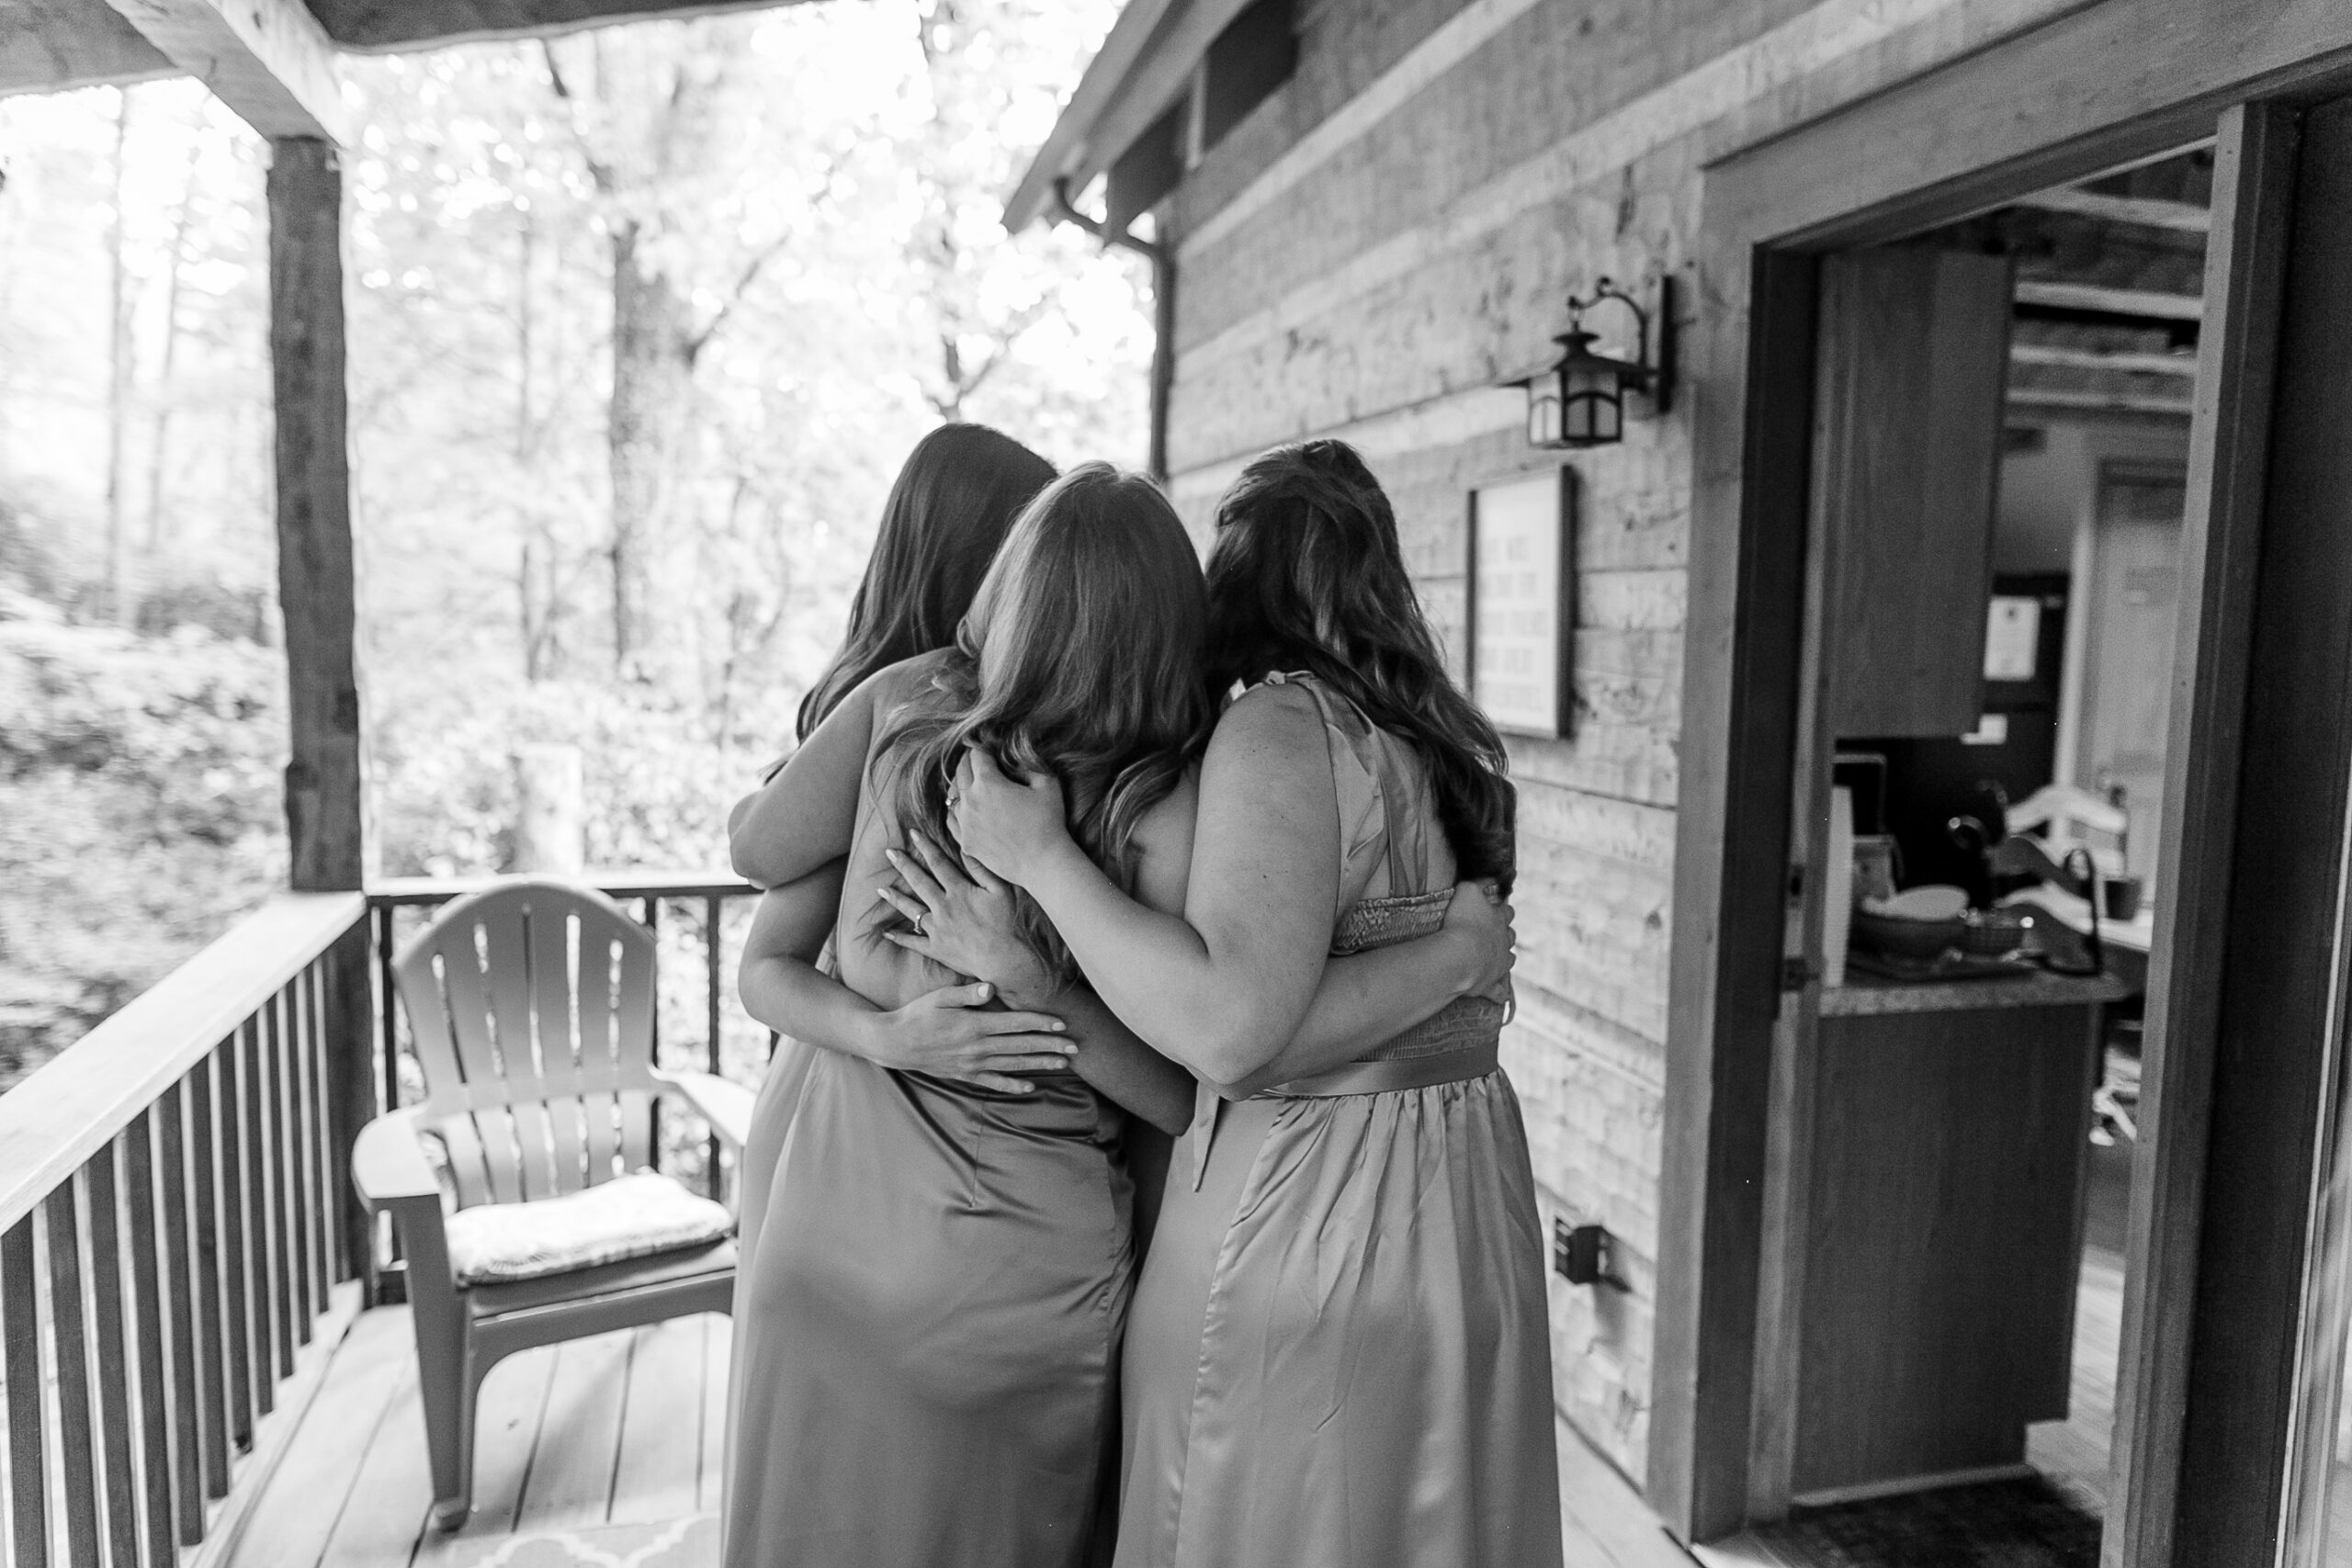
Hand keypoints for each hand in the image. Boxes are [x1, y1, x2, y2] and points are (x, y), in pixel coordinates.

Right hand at [868, 981, 1073, 1092]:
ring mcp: (972, 1064)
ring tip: (1062, 1064)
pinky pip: (994, 1082)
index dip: (1040, 1024)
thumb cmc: (917, 1014)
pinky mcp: (965, 1075)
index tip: (1062, 1024)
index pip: (1015, 1024)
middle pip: (1021, 1047)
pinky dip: (1013, 1085)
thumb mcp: (939, 997)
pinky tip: (1031, 1087)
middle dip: (1050, 1047)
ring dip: (1040, 1064)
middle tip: (1075, 1048)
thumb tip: (990, 988)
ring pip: (1013, 1065)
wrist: (894, 1043)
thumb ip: (967, 993)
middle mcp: (977, 1047)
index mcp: (974, 1025)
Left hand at [876, 831, 1058, 1005]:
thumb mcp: (1001, 891)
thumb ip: (982, 870)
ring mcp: (937, 929)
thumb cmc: (1007, 924)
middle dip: (904, 865)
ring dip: (895, 898)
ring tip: (881, 889)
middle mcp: (943, 907)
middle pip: (919, 882)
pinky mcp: (936, 949)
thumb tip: (967, 849)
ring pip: (911, 910)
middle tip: (889, 853)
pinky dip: (900, 938)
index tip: (913, 833)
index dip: (926, 847)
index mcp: (959, 891)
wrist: (1004, 960)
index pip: (939, 863)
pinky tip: (887, 933)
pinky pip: (913, 942)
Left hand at [946, 748, 1071, 887]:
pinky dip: (956, 811)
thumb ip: (1028, 767)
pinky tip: (963, 809)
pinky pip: (952, 821)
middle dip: (968, 762)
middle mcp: (970, 801)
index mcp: (988, 782)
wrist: (1043, 863)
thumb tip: (1014, 763)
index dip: (983, 748)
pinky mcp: (966, 842)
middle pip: (960, 772)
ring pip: (951, 797)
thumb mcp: (1047, 784)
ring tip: (968, 783)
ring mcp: (965, 824)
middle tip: (975, 760)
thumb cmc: (1049, 822)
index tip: (987, 748)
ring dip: (959, 786)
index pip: (977, 755)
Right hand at [1441, 879, 1515, 1005]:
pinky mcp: (1491, 984)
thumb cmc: (1462, 921)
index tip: (1496, 909)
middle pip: (1510, 936)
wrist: (1460, 956)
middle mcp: (1504, 942)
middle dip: (1505, 934)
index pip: (1507, 911)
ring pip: (1509, 960)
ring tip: (1495, 959)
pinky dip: (1499, 993)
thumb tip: (1478, 882)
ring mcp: (1499, 964)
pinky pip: (1499, 991)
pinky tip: (1500, 995)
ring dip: (1504, 959)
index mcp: (1500, 919)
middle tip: (1493, 934)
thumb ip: (1475, 884)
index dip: (1502, 910)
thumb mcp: (1467, 891)